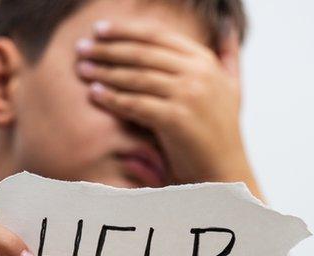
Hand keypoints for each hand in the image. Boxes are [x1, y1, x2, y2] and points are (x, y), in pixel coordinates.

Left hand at [75, 19, 249, 183]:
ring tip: (82, 69)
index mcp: (206, 61)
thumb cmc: (222, 132)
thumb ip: (228, 56)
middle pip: (142, 53)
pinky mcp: (176, 118)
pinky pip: (135, 104)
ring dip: (105, 71)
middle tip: (81, 48)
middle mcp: (199, 73)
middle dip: (108, 49)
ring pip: (136, 77)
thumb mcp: (232, 88)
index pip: (158, 35)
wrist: (226, 171)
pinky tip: (94, 94)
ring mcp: (189, 95)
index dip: (125, 30)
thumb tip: (227, 25)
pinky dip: (112, 98)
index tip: (100, 29)